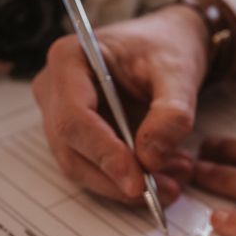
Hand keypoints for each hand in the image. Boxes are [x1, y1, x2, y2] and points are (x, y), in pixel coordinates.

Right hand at [32, 5, 207, 204]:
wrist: (170, 46)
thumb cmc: (168, 48)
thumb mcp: (180, 74)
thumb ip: (172, 114)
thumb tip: (151, 159)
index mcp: (70, 59)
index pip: (74, 117)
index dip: (104, 154)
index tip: (138, 181)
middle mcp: (55, 88)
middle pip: (72, 149)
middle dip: (119, 178)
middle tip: (166, 190)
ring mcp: (62, 114)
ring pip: (82, 167)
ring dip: (127, 184)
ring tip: (174, 181)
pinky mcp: (79, 136)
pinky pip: (96, 169)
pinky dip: (129, 180)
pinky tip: (164, 176)